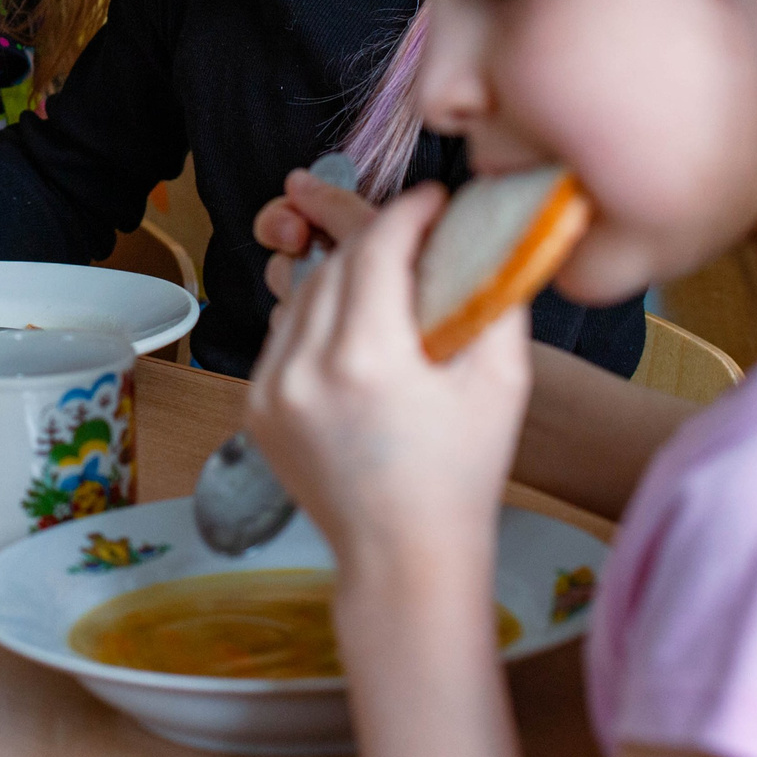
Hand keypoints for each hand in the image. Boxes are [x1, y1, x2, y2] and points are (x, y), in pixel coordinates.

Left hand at [245, 183, 529, 581]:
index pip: (374, 249)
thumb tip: (483, 234)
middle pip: (334, 265)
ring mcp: (270, 389)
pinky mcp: (255, 407)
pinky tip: (351, 322)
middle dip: (374, 236)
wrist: (405, 557)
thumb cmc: (462, 475)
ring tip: (384, 270)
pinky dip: (315, 316)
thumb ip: (492, 296)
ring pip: (301, 295)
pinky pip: (283, 334)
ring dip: (341, 272)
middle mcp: (305, 369)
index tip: (431, 200)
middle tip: (412, 225)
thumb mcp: (501, 381)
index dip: (405, 213)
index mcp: (367, 360)